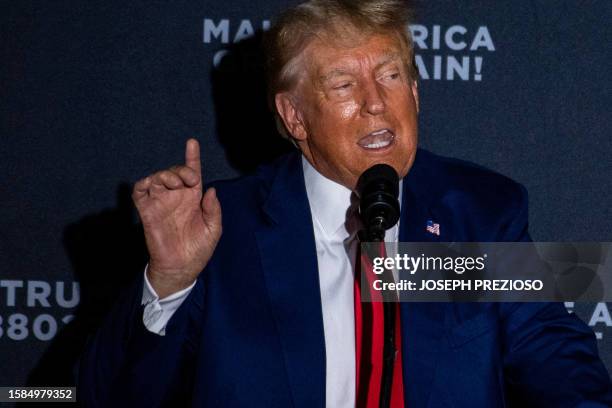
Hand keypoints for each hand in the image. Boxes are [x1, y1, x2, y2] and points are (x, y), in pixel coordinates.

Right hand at [132, 139, 221, 297]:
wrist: (182, 268)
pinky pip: (140, 191)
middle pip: (175, 172)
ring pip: (157, 177)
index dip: (192, 157)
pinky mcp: (147, 211)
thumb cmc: (199, 250)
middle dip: (182, 169)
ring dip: (166, 174)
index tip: (192, 143)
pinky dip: (143, 183)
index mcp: (193, 199)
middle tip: (190, 179)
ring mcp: (161, 203)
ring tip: (176, 183)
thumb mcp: (213, 229)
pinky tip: (152, 184)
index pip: (193, 173)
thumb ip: (213, 209)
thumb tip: (210, 189)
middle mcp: (176, 197)